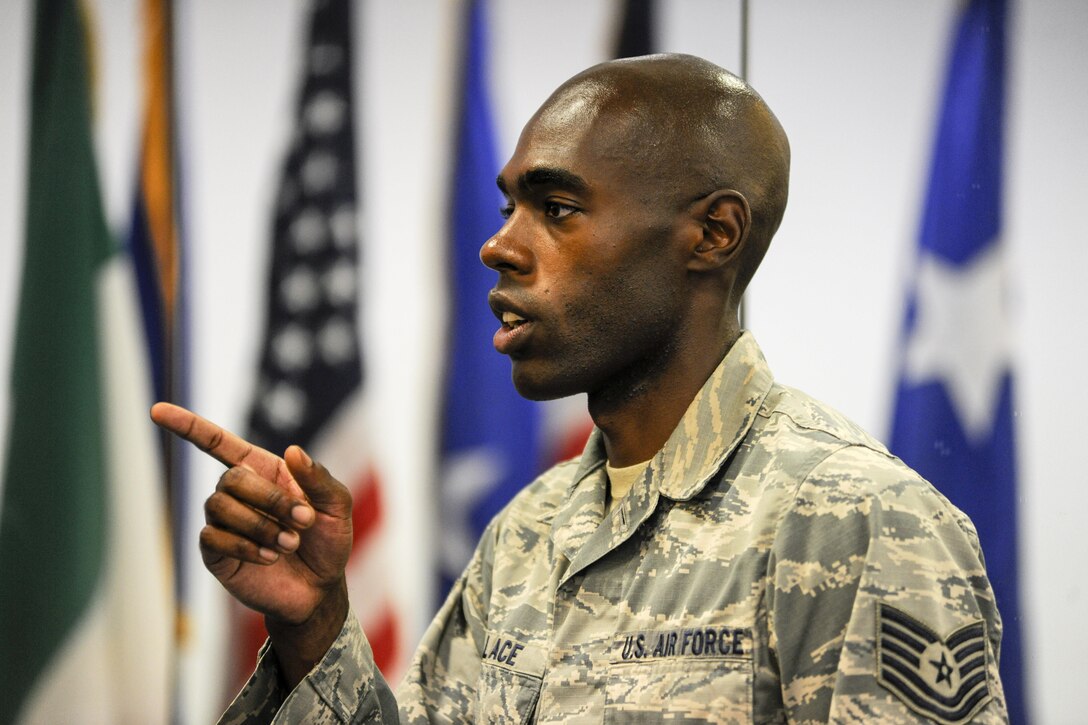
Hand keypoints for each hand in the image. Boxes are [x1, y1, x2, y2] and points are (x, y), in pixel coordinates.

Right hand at [150, 402, 351, 681]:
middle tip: (303, 522)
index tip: (156, 410)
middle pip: (230, 478)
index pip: (217, 443)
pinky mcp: (215, 552)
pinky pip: (213, 537)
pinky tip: (269, 557)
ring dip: (259, 525)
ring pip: (219, 506)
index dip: (187, 426)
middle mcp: (238, 492)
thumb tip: (292, 450)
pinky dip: (245, 546)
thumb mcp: (336, 506)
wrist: (320, 589)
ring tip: (289, 544)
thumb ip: (318, 478)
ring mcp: (223, 522)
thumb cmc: (327, 541)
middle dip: (269, 499)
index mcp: (264, 470)